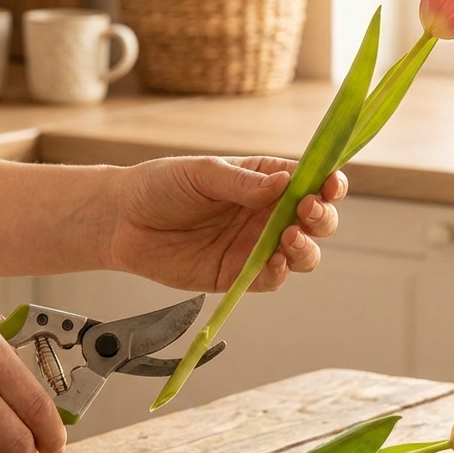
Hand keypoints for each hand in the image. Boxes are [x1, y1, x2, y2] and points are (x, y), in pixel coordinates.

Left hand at [104, 156, 347, 291]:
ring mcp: (255, 246)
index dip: (328, 183)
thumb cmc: (161, 186)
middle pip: (316, 221)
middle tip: (307, 212)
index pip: (310, 181)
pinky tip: (272, 263)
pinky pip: (270, 279)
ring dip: (306, 248)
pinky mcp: (238, 275)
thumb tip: (285, 184)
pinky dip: (278, 273)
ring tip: (289, 239)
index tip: (331, 185)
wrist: (122, 221)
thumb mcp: (202, 173)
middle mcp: (267, 214)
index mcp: (265, 180)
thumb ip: (242, 182)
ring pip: (302, 254)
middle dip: (322, 217)